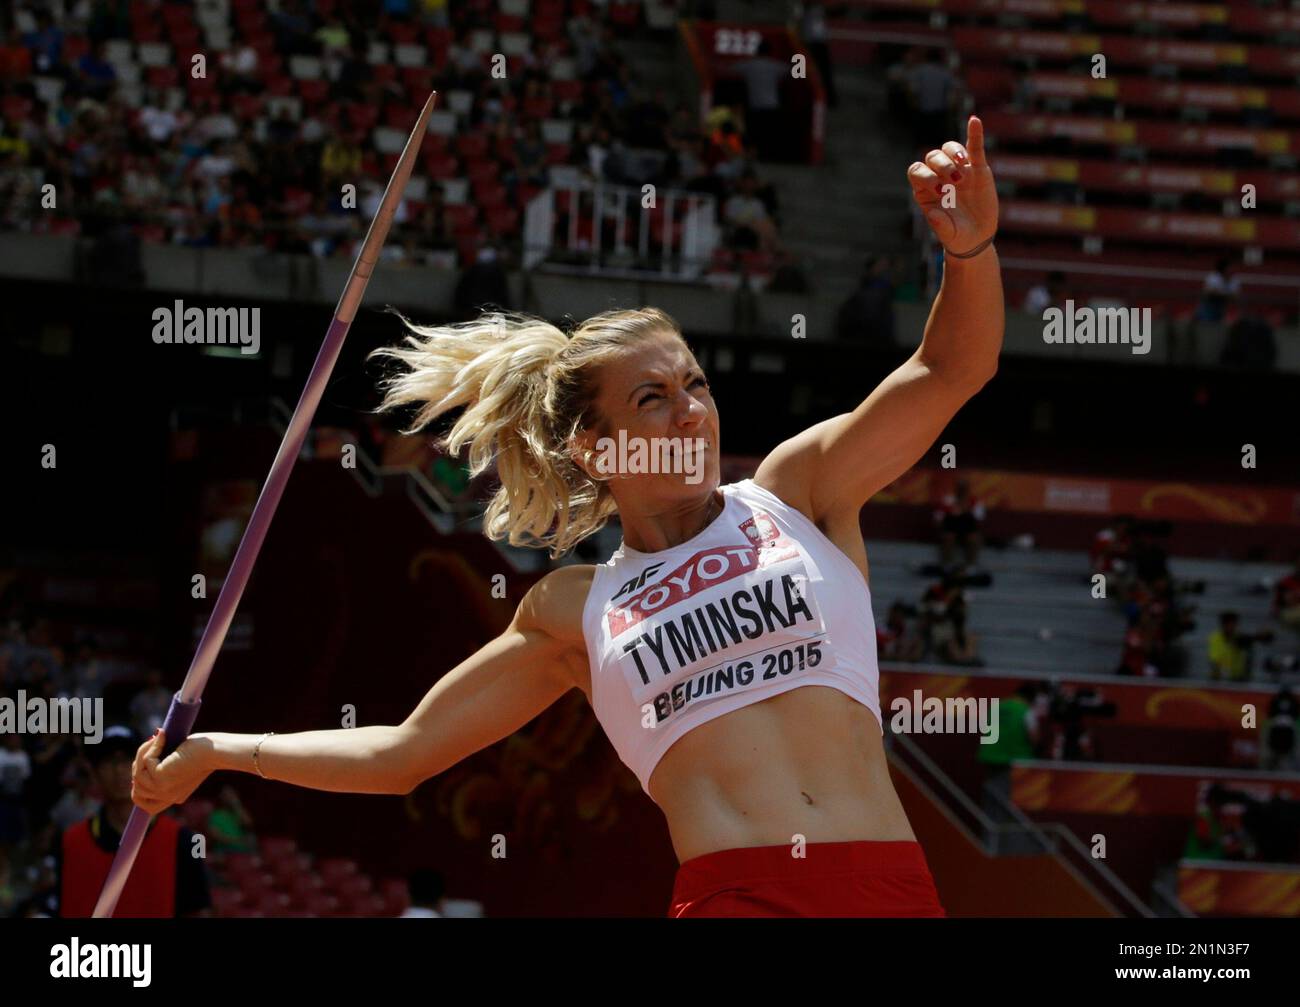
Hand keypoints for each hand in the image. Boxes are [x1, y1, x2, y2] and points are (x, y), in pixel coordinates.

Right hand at [131, 730, 212, 814]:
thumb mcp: (180, 764)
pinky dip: (152, 747)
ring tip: (157, 738)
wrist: (216, 750)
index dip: (137, 789)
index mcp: (173, 797)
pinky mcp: (161, 778)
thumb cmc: (203, 751)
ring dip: (143, 752)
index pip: (146, 805)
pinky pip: (146, 762)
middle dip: (139, 766)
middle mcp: (167, 798)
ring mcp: (163, 790)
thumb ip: (163, 768)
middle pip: (136, 792)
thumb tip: (143, 760)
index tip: (139, 766)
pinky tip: (163, 736)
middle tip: (150, 747)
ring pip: (138, 774)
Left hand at [907, 115, 998, 255]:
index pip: (916, 171)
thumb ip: (939, 224)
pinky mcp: (977, 168)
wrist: (976, 237)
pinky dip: (975, 134)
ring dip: (955, 154)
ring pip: (949, 149)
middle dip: (942, 166)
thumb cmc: (956, 235)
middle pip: (933, 157)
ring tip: (966, 172)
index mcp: (924, 189)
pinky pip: (974, 147)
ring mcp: (957, 169)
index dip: (925, 175)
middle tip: (957, 182)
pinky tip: (974, 121)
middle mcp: (938, 175)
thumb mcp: (947, 233)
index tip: (941, 190)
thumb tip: (932, 214)